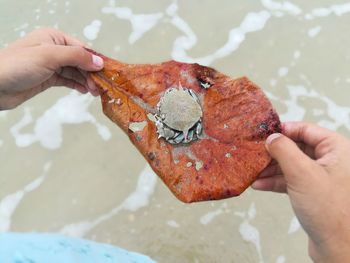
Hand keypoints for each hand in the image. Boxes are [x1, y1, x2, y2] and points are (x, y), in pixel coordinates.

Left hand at [0, 28, 103, 109]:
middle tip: (102, 87)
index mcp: (54, 38)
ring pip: (75, 72)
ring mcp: (51, 65)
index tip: (107, 73)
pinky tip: (85, 91)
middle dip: (92, 73)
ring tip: (96, 91)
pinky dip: (77, 85)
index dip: (95, 61)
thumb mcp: (49, 56)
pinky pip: (68, 80)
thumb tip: (99, 62)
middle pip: (80, 61)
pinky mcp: (48, 79)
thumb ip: (76, 57)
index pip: (82, 48)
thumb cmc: (17, 65)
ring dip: (86, 81)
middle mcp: (54, 50)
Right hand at [252, 122, 349, 261]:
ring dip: (271, 169)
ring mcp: (322, 177)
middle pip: (296, 147)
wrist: (338, 246)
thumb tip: (271, 137)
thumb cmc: (328, 209)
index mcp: (336, 149)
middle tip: (254, 154)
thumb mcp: (301, 173)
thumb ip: (284, 150)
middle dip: (274, 153)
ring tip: (253, 172)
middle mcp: (331, 160)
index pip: (305, 129)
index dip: (283, 130)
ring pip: (292, 165)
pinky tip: (260, 185)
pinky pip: (292, 180)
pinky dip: (276, 182)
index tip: (264, 134)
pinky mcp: (314, 192)